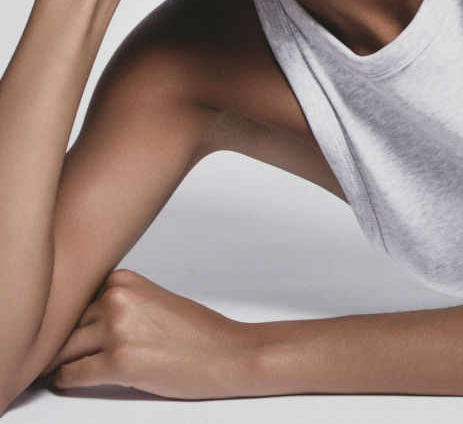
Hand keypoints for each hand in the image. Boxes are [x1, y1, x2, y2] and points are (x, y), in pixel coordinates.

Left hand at [43, 269, 255, 399]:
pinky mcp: (118, 363)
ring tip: (45, 369)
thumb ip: (115, 303)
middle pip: (65, 323)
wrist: (225, 353)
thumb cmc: (193, 331)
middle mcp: (116, 299)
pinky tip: (63, 381)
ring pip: (63, 349)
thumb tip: (73, 321)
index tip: (47, 325)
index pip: (73, 298)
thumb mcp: (151, 301)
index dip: (61, 316)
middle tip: (39, 352)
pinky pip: (71, 374)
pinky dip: (63, 381)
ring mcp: (117, 330)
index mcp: (123, 280)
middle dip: (56, 340)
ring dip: (55, 362)